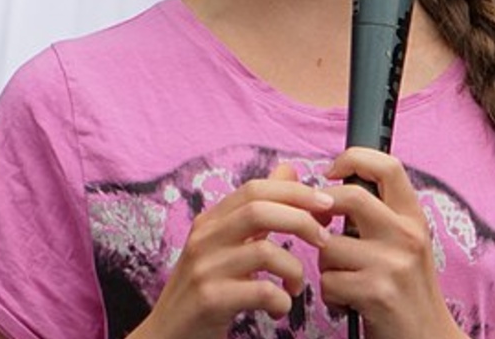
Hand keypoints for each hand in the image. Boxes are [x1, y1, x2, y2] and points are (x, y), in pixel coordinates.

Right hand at [131, 162, 334, 338]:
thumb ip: (258, 210)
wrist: (168, 334)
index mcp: (210, 221)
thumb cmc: (206, 288)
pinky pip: (261, 291)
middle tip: (324, 239)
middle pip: (259, 210)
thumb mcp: (226, 245)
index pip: (255, 189)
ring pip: (264, 252)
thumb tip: (290, 170)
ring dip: (294, 269)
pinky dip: (281, 300)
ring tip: (296, 286)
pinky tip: (279, 308)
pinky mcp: (210, 300)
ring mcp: (205, 269)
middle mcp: (204, 239)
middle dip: (301, 220)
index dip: (295, 191)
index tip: (326, 203)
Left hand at [318, 148, 467, 338]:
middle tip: (320, 227)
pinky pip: (328, 281)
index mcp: (413, 218)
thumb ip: (379, 217)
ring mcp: (393, 263)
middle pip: (349, 197)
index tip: (331, 171)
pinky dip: (330, 295)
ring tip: (345, 280)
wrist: (428, 337)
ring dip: (326, 267)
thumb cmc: (407, 292)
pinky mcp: (376, 292)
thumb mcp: (405, 245)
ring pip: (328, 246)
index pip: (387, 166)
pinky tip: (348, 302)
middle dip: (322, 212)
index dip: (353, 158)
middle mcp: (407, 235)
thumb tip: (335, 189)